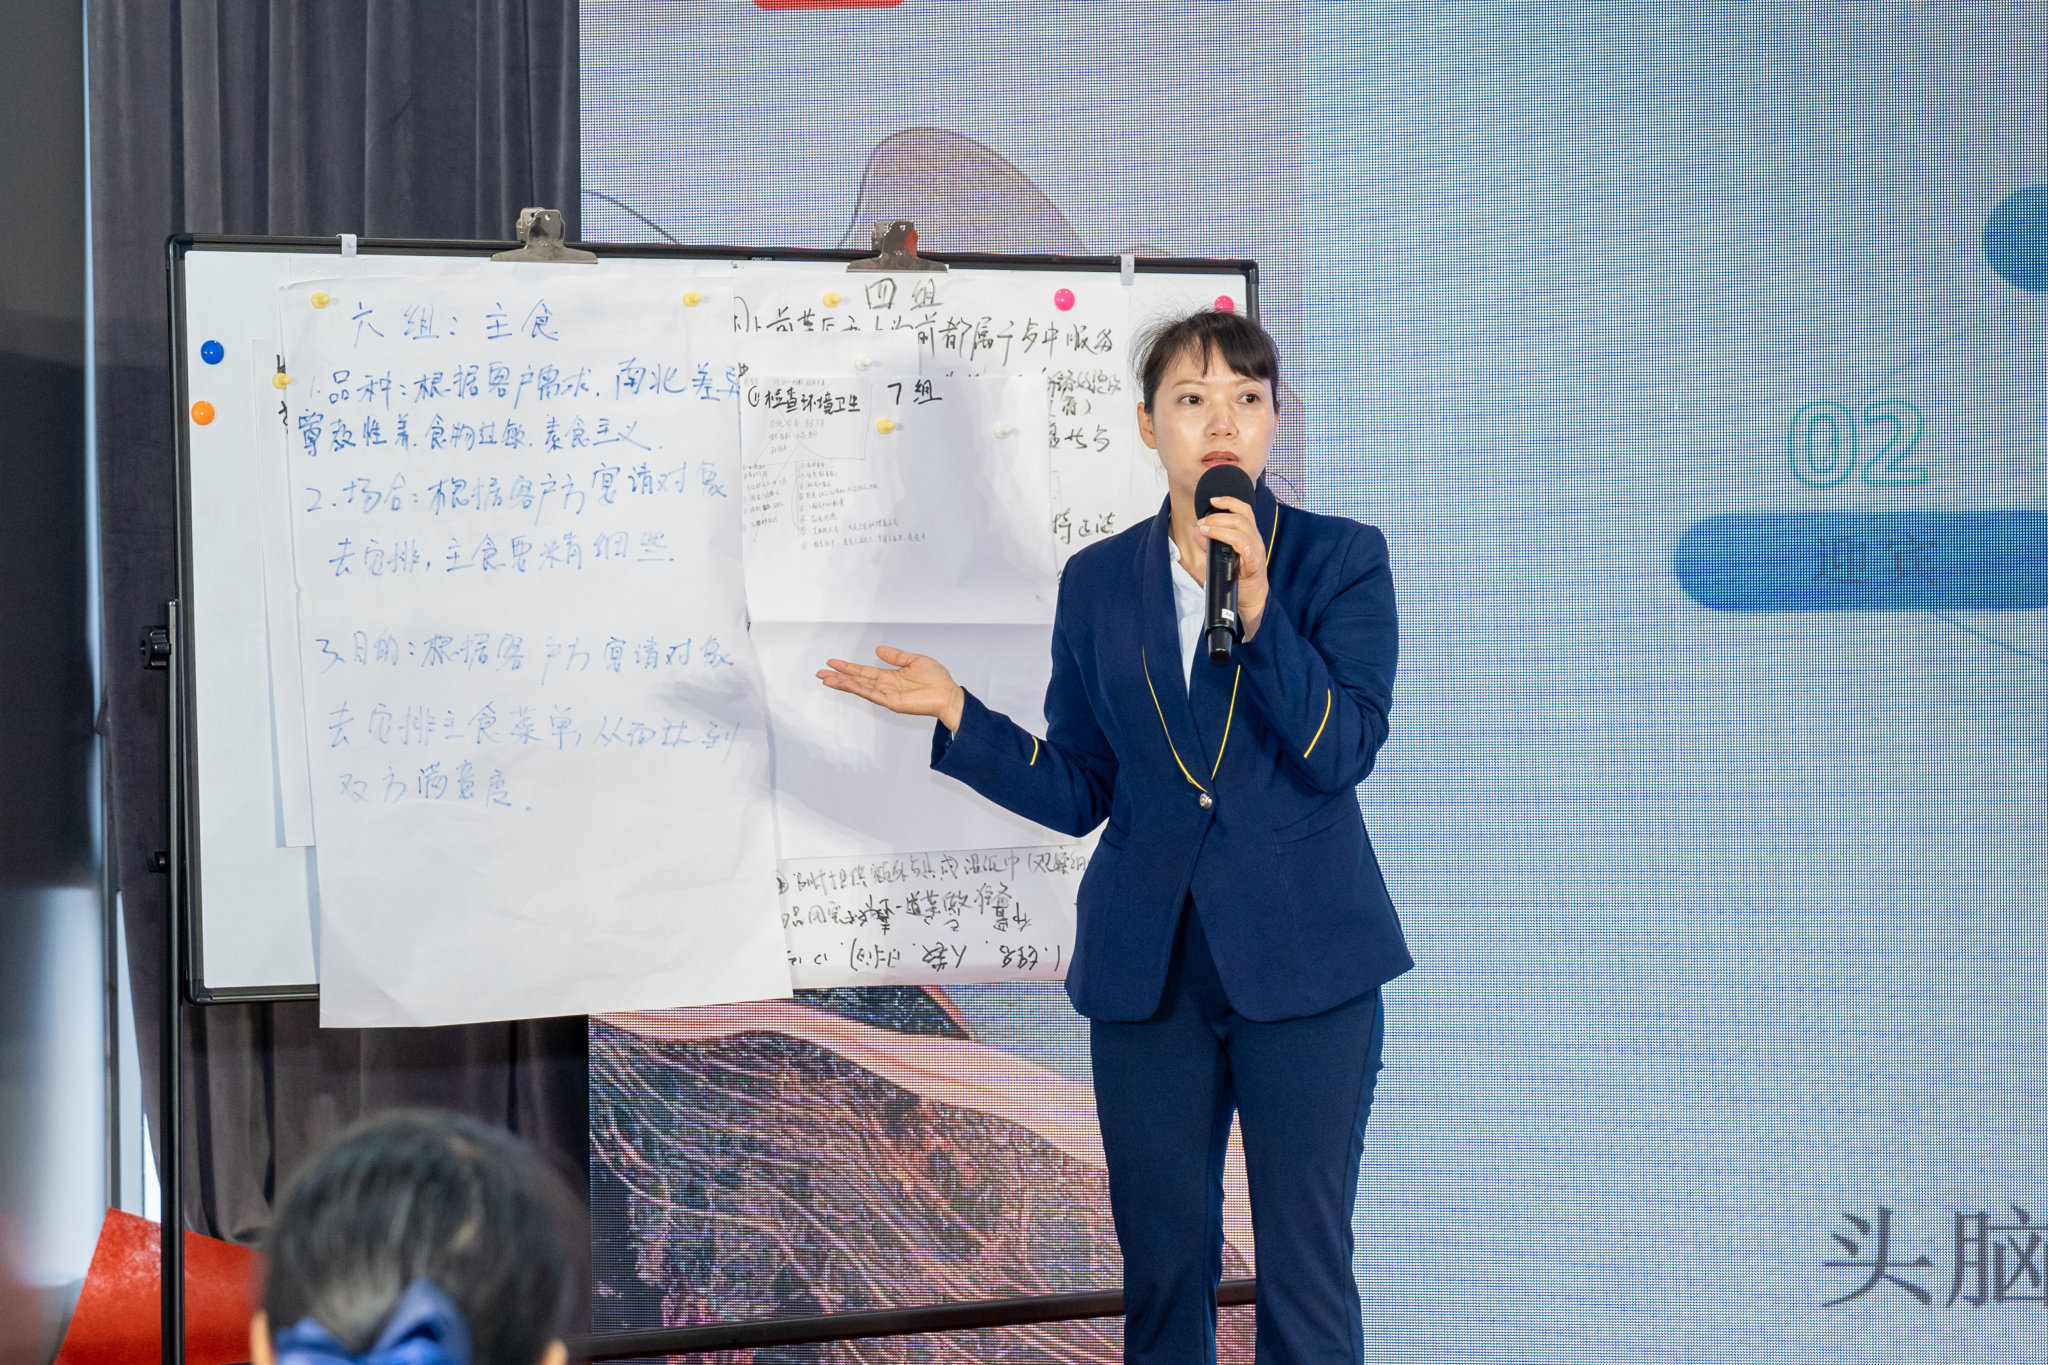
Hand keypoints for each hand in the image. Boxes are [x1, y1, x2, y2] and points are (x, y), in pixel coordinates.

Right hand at [818, 646, 966, 730]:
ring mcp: (887, 695)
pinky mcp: (892, 702)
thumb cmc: (936, 678)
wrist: (948, 693)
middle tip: (819, 672)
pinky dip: (858, 688)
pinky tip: (847, 684)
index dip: (848, 667)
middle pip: (856, 680)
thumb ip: (895, 656)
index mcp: (889, 676)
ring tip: (826, 679)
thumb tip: (878, 649)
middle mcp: (885, 686)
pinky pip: (872, 694)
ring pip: (860, 688)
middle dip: (838, 677)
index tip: (832, 662)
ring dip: (843, 683)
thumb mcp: (914, 660)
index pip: (863, 671)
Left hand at [1195, 495, 1267, 637]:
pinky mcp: (1255, 565)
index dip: (1229, 501)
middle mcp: (1255, 540)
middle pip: (1242, 516)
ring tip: (1206, 529)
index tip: (1212, 500)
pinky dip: (1235, 542)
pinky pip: (1248, 549)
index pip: (1243, 510)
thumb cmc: (1238, 578)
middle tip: (1202, 522)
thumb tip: (1196, 531)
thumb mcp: (1220, 558)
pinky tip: (1223, 542)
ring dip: (1221, 527)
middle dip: (1219, 515)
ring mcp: (1257, 551)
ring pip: (1243, 530)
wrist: (1252, 600)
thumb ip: (1208, 545)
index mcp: (1249, 535)